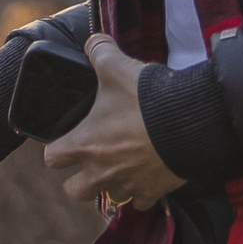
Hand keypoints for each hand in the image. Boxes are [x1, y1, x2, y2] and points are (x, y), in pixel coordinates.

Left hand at [44, 34, 184, 212]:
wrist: (190, 122)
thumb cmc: (146, 98)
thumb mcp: (116, 67)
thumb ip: (99, 51)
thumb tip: (93, 41)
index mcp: (85, 144)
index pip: (52, 158)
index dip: (57, 149)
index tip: (67, 139)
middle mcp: (102, 171)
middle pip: (75, 192)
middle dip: (80, 179)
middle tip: (93, 159)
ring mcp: (129, 184)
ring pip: (111, 198)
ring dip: (114, 185)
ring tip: (123, 167)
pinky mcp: (154, 191)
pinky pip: (142, 202)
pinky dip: (143, 192)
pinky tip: (149, 175)